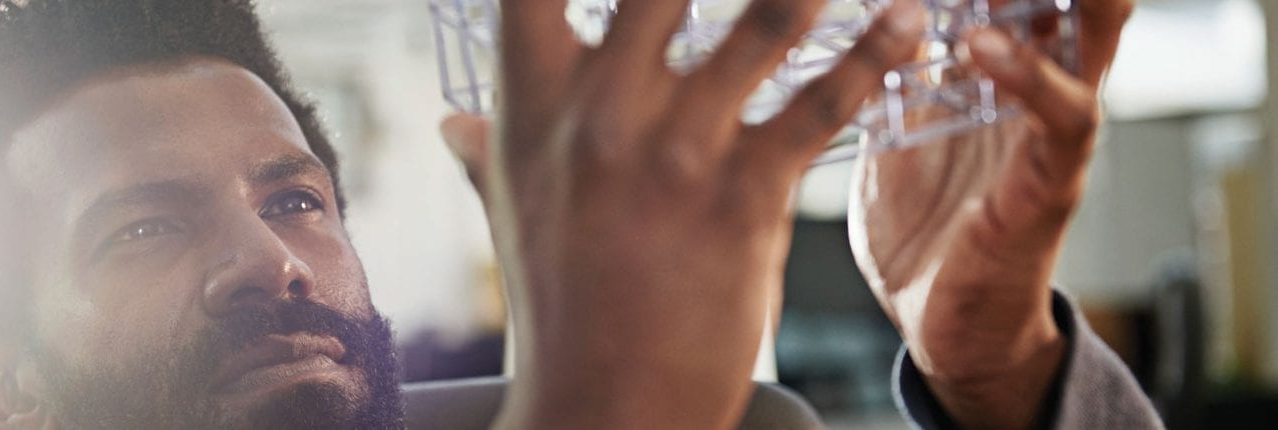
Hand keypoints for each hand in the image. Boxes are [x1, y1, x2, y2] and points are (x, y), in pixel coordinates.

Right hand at [440, 0, 922, 426]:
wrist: (603, 408)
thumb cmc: (558, 301)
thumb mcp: (512, 212)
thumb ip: (486, 145)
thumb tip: (452, 118)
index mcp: (533, 102)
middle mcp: (600, 111)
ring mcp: (674, 151)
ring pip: (764, 17)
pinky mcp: (744, 198)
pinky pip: (822, 102)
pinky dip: (878, 53)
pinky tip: (907, 21)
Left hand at [848, 1, 1132, 427]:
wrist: (946, 327)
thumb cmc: (922, 228)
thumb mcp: (892, 133)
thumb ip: (886, 78)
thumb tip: (846, 29)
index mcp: (994, 69)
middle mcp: (1034, 86)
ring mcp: (1050, 130)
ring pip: (1088, 32)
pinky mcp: (1053, 181)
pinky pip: (1063, 115)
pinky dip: (1026, 75)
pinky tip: (981, 47)